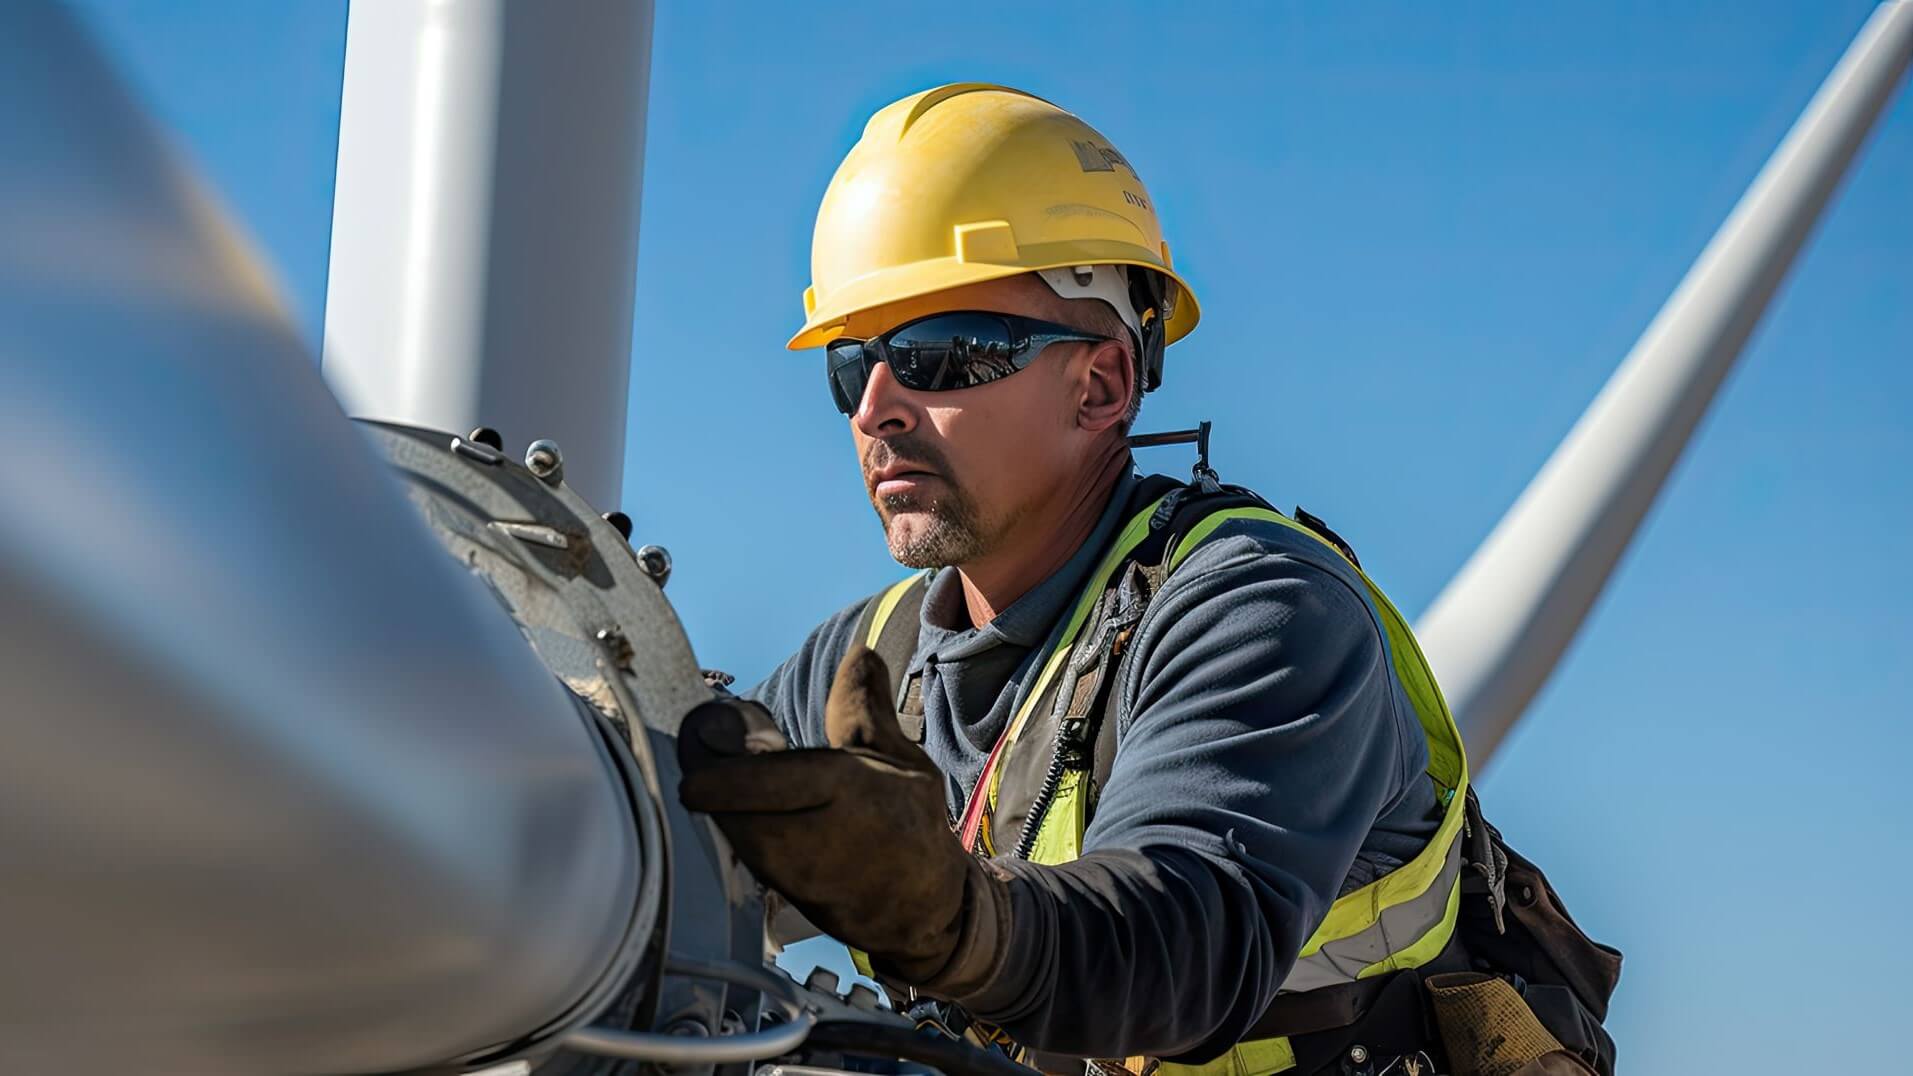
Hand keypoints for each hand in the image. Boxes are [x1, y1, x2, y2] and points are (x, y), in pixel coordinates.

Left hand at [678, 645, 1006, 988]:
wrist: (927, 909)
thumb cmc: (909, 824)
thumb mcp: (901, 760)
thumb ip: (865, 709)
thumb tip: (858, 653)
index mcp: (863, 793)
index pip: (790, 782)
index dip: (735, 774)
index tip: (702, 744)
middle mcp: (836, 842)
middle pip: (752, 821)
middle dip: (716, 789)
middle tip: (697, 763)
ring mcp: (812, 880)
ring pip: (746, 845)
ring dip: (724, 812)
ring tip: (715, 783)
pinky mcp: (793, 904)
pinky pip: (753, 866)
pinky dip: (736, 836)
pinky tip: (732, 814)